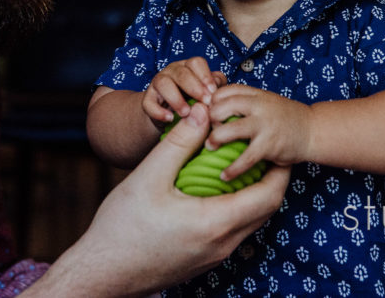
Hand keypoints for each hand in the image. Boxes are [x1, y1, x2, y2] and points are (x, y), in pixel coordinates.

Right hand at [30, 102, 289, 294]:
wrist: (103, 271)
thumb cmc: (123, 226)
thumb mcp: (149, 175)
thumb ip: (180, 142)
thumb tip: (203, 112)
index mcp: (216, 222)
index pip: (269, 195)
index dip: (280, 169)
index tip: (277, 146)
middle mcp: (223, 244)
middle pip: (266, 210)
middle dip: (271, 178)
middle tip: (262, 151)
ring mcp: (214, 256)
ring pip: (250, 222)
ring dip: (252, 193)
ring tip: (239, 165)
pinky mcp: (203, 260)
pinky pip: (233, 232)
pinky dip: (235, 208)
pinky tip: (214, 190)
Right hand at [143, 57, 226, 125]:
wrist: (170, 116)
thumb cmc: (194, 102)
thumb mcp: (207, 94)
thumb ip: (215, 87)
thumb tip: (219, 88)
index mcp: (189, 67)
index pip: (196, 63)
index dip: (205, 77)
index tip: (213, 93)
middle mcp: (173, 71)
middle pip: (181, 72)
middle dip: (194, 87)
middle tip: (204, 103)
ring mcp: (158, 83)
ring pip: (163, 83)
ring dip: (175, 98)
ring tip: (186, 113)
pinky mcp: (148, 99)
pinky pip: (149, 102)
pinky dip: (158, 111)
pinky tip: (169, 119)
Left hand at [207, 84, 311, 180]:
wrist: (313, 130)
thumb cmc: (283, 117)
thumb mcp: (264, 101)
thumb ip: (243, 101)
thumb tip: (212, 106)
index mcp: (255, 94)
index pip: (223, 92)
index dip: (211, 102)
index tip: (207, 114)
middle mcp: (258, 106)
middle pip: (221, 107)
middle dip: (209, 119)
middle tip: (207, 129)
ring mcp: (264, 125)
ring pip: (229, 130)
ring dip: (215, 139)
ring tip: (209, 147)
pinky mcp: (269, 145)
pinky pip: (246, 158)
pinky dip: (233, 169)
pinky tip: (224, 176)